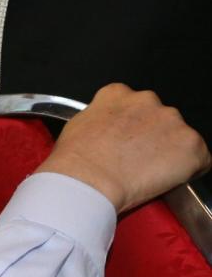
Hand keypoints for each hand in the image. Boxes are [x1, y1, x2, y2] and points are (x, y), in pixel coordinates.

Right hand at [37, 84, 209, 212]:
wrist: (87, 181)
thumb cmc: (76, 162)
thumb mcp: (76, 127)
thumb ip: (99, 120)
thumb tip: (106, 131)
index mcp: (117, 94)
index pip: (133, 104)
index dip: (131, 126)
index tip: (126, 140)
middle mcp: (147, 100)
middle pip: (159, 118)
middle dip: (152, 137)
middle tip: (135, 160)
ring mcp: (172, 121)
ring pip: (179, 137)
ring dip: (169, 152)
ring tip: (146, 173)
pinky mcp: (190, 144)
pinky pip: (200, 159)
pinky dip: (187, 171)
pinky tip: (165, 180)